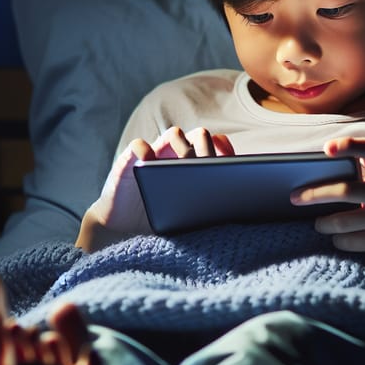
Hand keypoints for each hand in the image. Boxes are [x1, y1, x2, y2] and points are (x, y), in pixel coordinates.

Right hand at [76, 127, 233, 249]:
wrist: (126, 230)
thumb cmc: (161, 223)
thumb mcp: (189, 216)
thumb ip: (209, 205)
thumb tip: (238, 205)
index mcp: (196, 168)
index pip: (217, 147)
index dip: (225, 150)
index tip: (231, 161)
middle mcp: (178, 157)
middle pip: (199, 136)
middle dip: (206, 147)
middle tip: (205, 166)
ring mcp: (156, 156)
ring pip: (174, 134)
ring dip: (181, 143)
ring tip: (182, 163)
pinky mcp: (131, 161)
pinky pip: (138, 145)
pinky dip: (144, 149)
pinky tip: (149, 160)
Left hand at [290, 137, 364, 259]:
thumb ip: (364, 179)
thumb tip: (316, 182)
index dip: (349, 146)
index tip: (326, 149)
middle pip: (344, 191)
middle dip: (314, 194)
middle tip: (295, 198)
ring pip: (342, 221)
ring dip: (323, 223)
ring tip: (318, 223)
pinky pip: (349, 241)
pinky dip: (337, 240)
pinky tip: (337, 237)